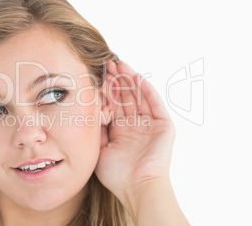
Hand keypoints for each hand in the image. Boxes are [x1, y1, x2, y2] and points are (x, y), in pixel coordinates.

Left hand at [95, 60, 175, 196]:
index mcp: (121, 130)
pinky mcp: (163, 126)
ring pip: (139, 96)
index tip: (97, 75)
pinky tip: (136, 77)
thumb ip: (96, 128)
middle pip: (126, 97)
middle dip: (117, 80)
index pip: (113, 104)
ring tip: (120, 65)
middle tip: (108, 64)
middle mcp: (135, 125)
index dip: (106, 90)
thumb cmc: (116, 173)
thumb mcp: (99, 148)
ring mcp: (150, 124)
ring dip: (130, 80)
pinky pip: (154, 104)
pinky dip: (147, 90)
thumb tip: (88, 109)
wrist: (136, 187)